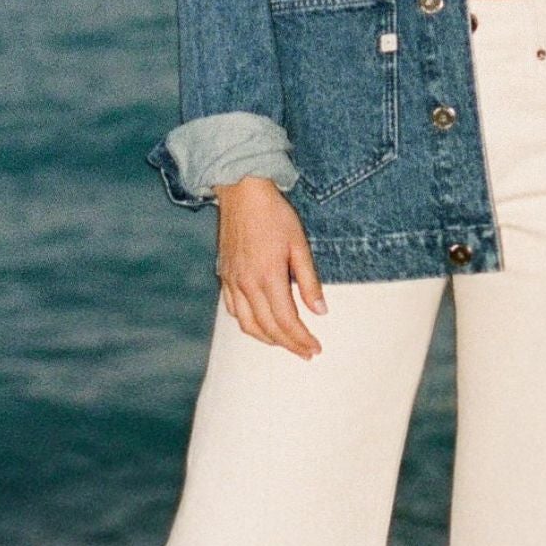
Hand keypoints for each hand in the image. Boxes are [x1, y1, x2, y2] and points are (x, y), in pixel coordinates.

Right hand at [215, 175, 327, 357]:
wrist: (242, 193)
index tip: (315, 348)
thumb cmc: (274, 215)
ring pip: (248, 324)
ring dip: (268, 339)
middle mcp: (247, 284)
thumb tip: (321, 311)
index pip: (287, 321)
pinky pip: (233, 310)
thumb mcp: (299, 244)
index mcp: (268, 276)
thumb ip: (309, 281)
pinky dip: (248, 324)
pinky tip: (261, 325)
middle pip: (268, 328)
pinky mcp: (224, 276)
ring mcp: (232, 281)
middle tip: (307, 352)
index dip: (302, 339)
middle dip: (289, 344)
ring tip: (286, 343)